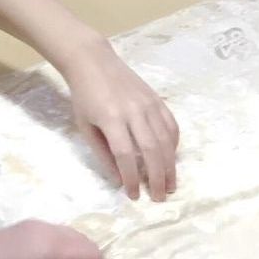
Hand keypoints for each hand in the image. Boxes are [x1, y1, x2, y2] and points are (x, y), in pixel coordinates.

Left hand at [54, 39, 180, 201]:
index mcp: (111, 119)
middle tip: (160, 197)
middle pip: (152, 151)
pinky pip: (171, 125)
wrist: (93, 61)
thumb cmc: (84, 96)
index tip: (134, 195)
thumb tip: (119, 179)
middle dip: (157, 178)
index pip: (125, 155)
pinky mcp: (157, 100)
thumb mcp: (86, 127)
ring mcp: (149, 105)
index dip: (131, 178)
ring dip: (170, 166)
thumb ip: (102, 154)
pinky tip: (171, 158)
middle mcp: (134, 112)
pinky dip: (174, 145)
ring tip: (171, 185)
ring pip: (166, 140)